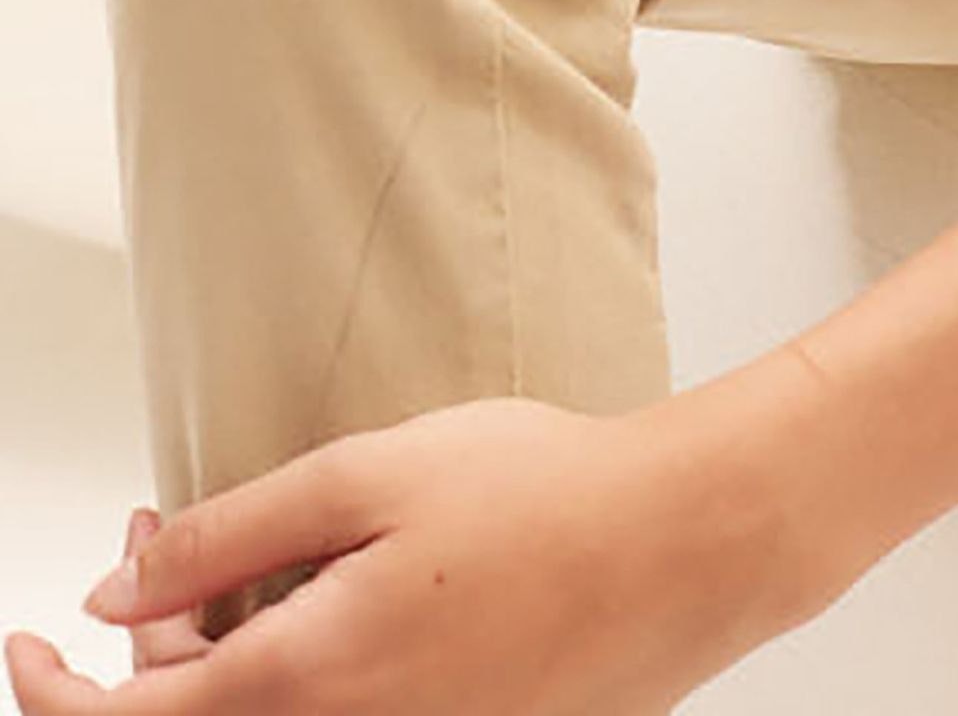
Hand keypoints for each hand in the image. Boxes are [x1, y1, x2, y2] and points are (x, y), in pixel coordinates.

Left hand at [2, 393, 785, 715]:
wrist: (680, 549)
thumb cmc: (546, 498)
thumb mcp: (368, 476)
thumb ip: (229, 537)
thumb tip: (113, 592)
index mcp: (303, 682)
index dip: (54, 693)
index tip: (27, 646)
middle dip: (146, 648)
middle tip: (157, 546)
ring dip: (218, 664)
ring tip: (248, 562)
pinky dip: (291, 679)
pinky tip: (321, 602)